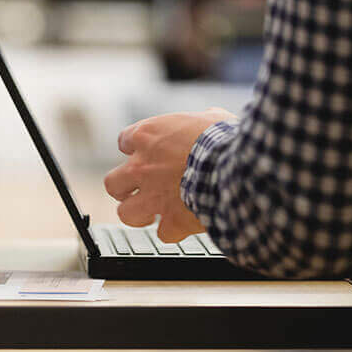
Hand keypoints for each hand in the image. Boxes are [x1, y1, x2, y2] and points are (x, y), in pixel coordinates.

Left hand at [104, 108, 235, 241]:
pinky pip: (164, 233)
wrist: (238, 168)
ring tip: (150, 214)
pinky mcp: (172, 220)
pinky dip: (173, 231)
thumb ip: (202, 119)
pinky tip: (182, 227)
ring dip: (137, 213)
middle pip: (113, 182)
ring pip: (125, 212)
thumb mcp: (213, 118)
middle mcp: (142, 167)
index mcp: (148, 136)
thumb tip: (210, 117)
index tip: (146, 153)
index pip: (124, 141)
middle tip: (136, 189)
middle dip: (123, 188)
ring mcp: (153, 196)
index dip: (135, 149)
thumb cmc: (226, 139)